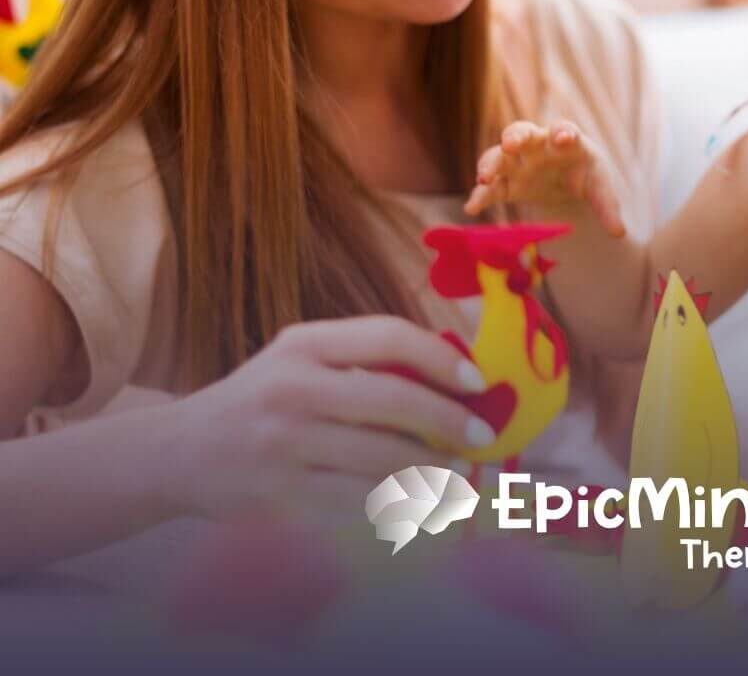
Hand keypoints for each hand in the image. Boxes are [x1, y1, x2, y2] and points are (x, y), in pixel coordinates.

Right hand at [168, 316, 495, 526]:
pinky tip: (418, 501)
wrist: (176, 453)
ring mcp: (282, 443)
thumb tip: (451, 375)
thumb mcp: (299, 360)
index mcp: (303, 344)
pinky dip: (395, 502)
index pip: (388, 336)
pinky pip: (354, 500)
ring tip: (459, 474)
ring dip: (431, 469)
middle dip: (448, 420)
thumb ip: (361, 360)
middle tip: (482, 436)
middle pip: (392, 399)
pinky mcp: (278, 493)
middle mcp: (291, 387)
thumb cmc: (260, 399)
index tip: (477, 383)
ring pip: (379, 458)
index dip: (441, 358)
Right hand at [464, 120, 625, 236]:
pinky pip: (490, 188)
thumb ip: (608, 206)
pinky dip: (480, 196)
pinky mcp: (507, 183)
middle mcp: (536, 145)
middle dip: (515, 136)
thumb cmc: (585, 174)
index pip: (562, 129)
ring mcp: (518, 162)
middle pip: (520, 132)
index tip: (564, 138)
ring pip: (498, 156)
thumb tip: (618, 233)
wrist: (569, 181)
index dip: (562, 132)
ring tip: (484, 179)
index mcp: (564, 139)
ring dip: (490, 164)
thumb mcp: (600, 187)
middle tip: (511, 144)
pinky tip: (472, 208)